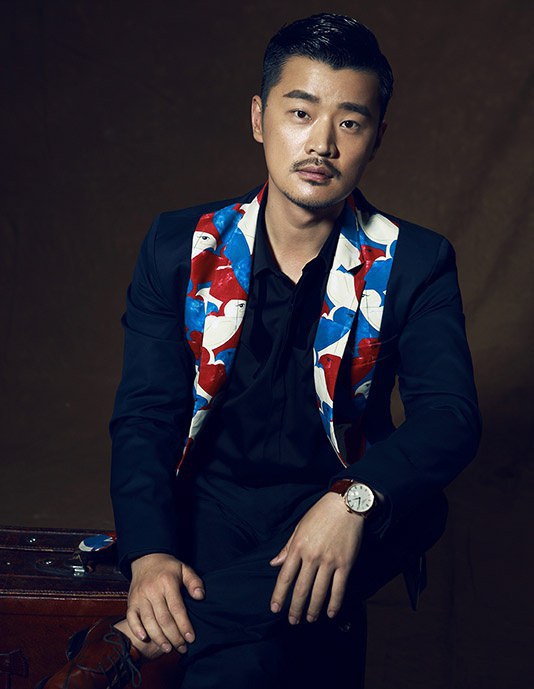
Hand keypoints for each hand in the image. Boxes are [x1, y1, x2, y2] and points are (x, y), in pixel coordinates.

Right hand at [127, 553, 204, 654]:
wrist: (146, 559)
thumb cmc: (168, 567)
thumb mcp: (184, 569)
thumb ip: (194, 582)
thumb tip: (200, 596)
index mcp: (167, 582)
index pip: (177, 608)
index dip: (184, 625)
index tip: (191, 638)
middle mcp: (152, 591)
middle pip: (163, 619)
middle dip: (174, 636)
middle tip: (182, 648)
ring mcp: (140, 597)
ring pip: (149, 622)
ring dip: (159, 638)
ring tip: (169, 649)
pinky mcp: (131, 602)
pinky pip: (131, 618)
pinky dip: (137, 630)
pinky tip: (146, 639)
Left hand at [269, 492, 363, 623]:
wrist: (346, 504)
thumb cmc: (320, 514)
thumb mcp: (299, 527)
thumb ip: (287, 547)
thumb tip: (274, 563)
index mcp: (298, 547)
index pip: (285, 577)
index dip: (279, 595)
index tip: (274, 609)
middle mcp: (312, 556)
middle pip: (301, 589)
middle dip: (295, 608)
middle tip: (292, 621)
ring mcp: (330, 561)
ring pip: (319, 592)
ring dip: (313, 609)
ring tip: (310, 619)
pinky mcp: (345, 563)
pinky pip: (339, 588)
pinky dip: (334, 603)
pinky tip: (330, 613)